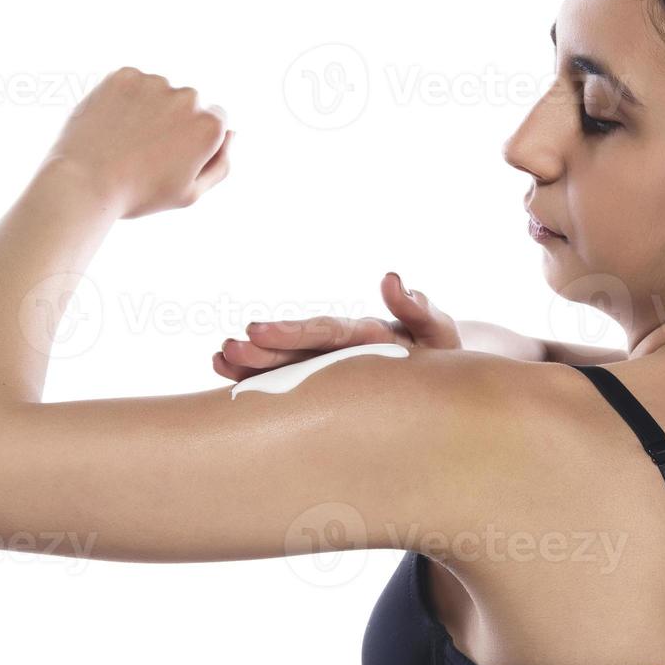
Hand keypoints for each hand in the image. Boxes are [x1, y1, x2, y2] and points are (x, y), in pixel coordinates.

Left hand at [39, 66, 232, 218]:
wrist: (85, 182)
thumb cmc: (140, 194)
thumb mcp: (190, 193)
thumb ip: (221, 163)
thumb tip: (231, 133)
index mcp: (210, 126)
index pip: (216, 119)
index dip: (195, 140)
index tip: (172, 156)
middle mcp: (188, 97)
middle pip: (190, 103)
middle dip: (175, 120)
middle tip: (147, 151)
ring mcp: (155, 83)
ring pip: (160, 91)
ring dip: (150, 108)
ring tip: (126, 140)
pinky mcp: (124, 75)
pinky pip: (133, 84)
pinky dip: (125, 99)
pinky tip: (113, 125)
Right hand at [214, 272, 461, 380]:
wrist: (445, 377)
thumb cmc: (441, 353)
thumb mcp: (438, 331)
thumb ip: (417, 309)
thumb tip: (392, 278)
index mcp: (364, 333)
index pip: (323, 331)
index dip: (291, 332)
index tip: (257, 331)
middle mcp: (340, 347)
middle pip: (297, 348)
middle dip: (262, 350)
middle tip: (227, 349)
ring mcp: (331, 366)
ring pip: (286, 365)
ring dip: (252, 364)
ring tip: (218, 360)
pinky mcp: (328, 386)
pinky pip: (291, 385)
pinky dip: (261, 383)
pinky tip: (229, 379)